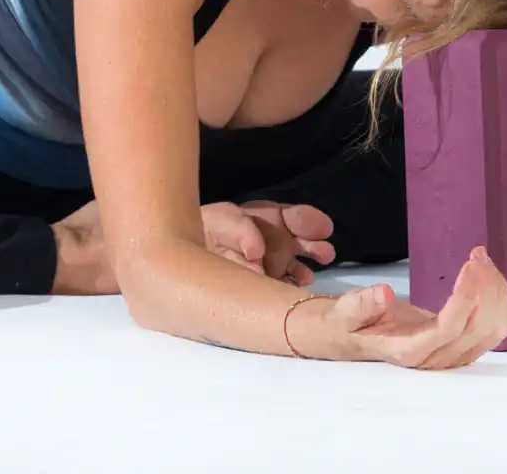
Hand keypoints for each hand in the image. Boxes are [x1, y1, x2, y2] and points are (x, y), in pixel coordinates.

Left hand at [201, 200, 336, 285]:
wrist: (181, 263)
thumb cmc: (202, 233)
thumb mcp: (218, 221)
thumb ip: (239, 230)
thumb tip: (257, 254)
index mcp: (262, 220)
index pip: (290, 217)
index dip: (307, 221)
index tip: (322, 228)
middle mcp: (270, 241)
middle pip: (297, 242)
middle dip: (313, 246)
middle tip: (325, 253)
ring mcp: (268, 265)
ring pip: (292, 266)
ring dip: (303, 269)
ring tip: (309, 275)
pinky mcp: (262, 287)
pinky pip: (280, 288)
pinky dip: (287, 289)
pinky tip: (293, 288)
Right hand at [302, 246, 506, 368]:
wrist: (357, 338)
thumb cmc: (353, 323)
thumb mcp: (346, 312)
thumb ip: (361, 305)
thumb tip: (383, 293)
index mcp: (409, 351)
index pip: (449, 328)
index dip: (466, 296)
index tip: (469, 264)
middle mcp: (437, 359)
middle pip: (478, 329)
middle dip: (485, 287)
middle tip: (477, 253)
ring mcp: (454, 356)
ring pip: (493, 330)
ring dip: (496, 292)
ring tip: (482, 259)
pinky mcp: (465, 347)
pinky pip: (496, 328)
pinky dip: (500, 301)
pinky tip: (489, 276)